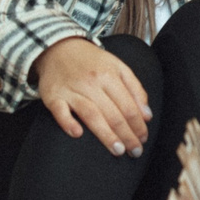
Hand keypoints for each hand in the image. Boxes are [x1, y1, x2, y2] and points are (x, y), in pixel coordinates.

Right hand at [34, 38, 152, 155]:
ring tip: (118, 151)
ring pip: (91, 114)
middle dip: (127, 135)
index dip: (138, 125)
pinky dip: (68, 123)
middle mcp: (91, 82)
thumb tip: (147, 116)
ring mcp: (71, 89)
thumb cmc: (91, 62)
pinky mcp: (53, 96)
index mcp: (109, 75)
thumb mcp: (118, 67)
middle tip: (135, 151)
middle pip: (113, 113)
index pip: (128, 105)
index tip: (143, 139)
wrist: (58, 48)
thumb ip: (135, 89)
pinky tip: (77, 135)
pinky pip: (60, 111)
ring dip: (106, 135)